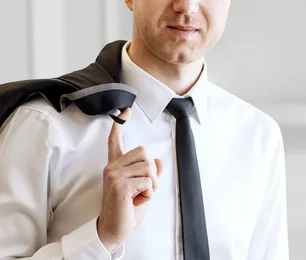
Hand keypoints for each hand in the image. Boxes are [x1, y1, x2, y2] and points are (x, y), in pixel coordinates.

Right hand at [97, 108, 163, 252]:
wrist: (115, 229)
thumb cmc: (128, 208)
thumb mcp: (143, 187)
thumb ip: (149, 173)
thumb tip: (158, 161)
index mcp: (116, 166)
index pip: (115, 142)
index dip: (120, 125)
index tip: (125, 110)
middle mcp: (112, 167)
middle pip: (145, 153)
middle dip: (152, 172)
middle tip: (144, 189)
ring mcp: (113, 175)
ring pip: (149, 168)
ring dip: (152, 186)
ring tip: (140, 196)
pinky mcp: (119, 185)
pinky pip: (148, 182)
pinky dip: (149, 194)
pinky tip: (137, 202)